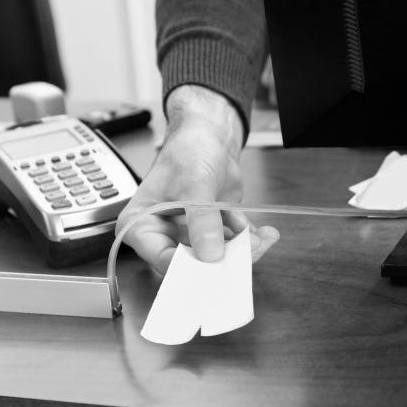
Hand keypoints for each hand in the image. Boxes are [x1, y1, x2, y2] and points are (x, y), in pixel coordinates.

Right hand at [116, 85, 279, 273]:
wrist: (209, 139)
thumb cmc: (188, 153)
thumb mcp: (194, 184)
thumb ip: (201, 219)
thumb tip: (210, 254)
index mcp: (142, 224)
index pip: (161, 258)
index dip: (189, 267)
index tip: (216, 266)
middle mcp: (164, 234)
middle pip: (191, 263)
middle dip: (223, 260)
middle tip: (248, 254)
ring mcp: (189, 235)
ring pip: (216, 257)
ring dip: (242, 251)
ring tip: (261, 240)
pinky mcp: (212, 232)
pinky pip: (232, 245)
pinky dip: (250, 241)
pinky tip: (264, 234)